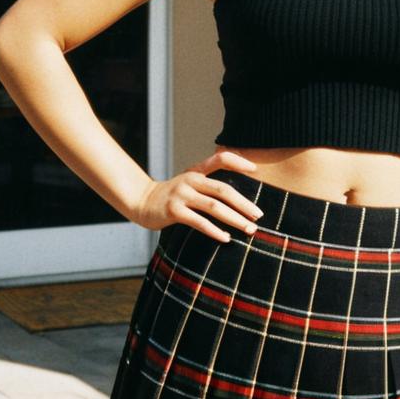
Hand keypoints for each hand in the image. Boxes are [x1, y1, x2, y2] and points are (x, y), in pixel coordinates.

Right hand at [132, 150, 264, 242]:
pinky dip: (215, 231)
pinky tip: (227, 238)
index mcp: (196, 171)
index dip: (238, 161)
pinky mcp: (173, 211)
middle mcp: (190, 180)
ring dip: (235, 219)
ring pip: (214, 207)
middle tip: (259, 215)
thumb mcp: (188, 183)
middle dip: (244, 204)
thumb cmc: (171, 195)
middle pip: (223, 190)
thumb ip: (208, 184)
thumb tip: (238, 196)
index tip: (255, 170)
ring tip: (249, 229)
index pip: (220, 159)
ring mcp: (181, 195)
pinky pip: (199, 222)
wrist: (140, 201)